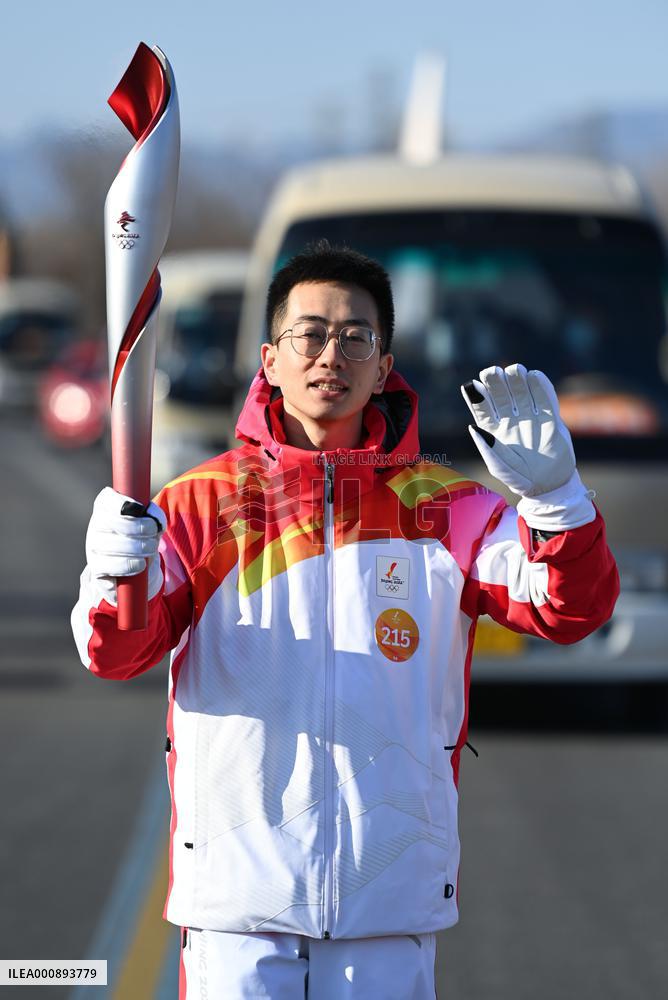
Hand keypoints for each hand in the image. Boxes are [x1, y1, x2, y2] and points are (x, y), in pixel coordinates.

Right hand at [85, 487, 165, 602]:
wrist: (131, 569)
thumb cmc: (141, 539)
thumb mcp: (151, 524)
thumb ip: (154, 517)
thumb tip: (156, 521)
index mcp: (105, 509)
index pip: (106, 500)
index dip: (122, 503)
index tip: (140, 509)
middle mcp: (95, 526)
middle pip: (110, 521)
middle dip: (137, 527)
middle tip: (153, 533)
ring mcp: (92, 548)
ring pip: (111, 545)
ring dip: (137, 548)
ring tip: (150, 551)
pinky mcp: (95, 569)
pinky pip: (110, 567)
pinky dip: (128, 566)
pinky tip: (139, 565)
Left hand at [461, 364, 575, 497]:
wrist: (550, 485)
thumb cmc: (519, 478)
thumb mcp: (500, 467)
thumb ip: (489, 449)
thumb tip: (474, 427)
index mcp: (493, 429)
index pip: (482, 407)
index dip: (477, 396)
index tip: (473, 385)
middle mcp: (510, 419)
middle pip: (501, 395)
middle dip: (496, 382)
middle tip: (493, 372)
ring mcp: (530, 417)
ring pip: (522, 392)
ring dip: (517, 380)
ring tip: (515, 370)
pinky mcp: (550, 418)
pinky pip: (545, 399)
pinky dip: (541, 387)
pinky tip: (534, 376)